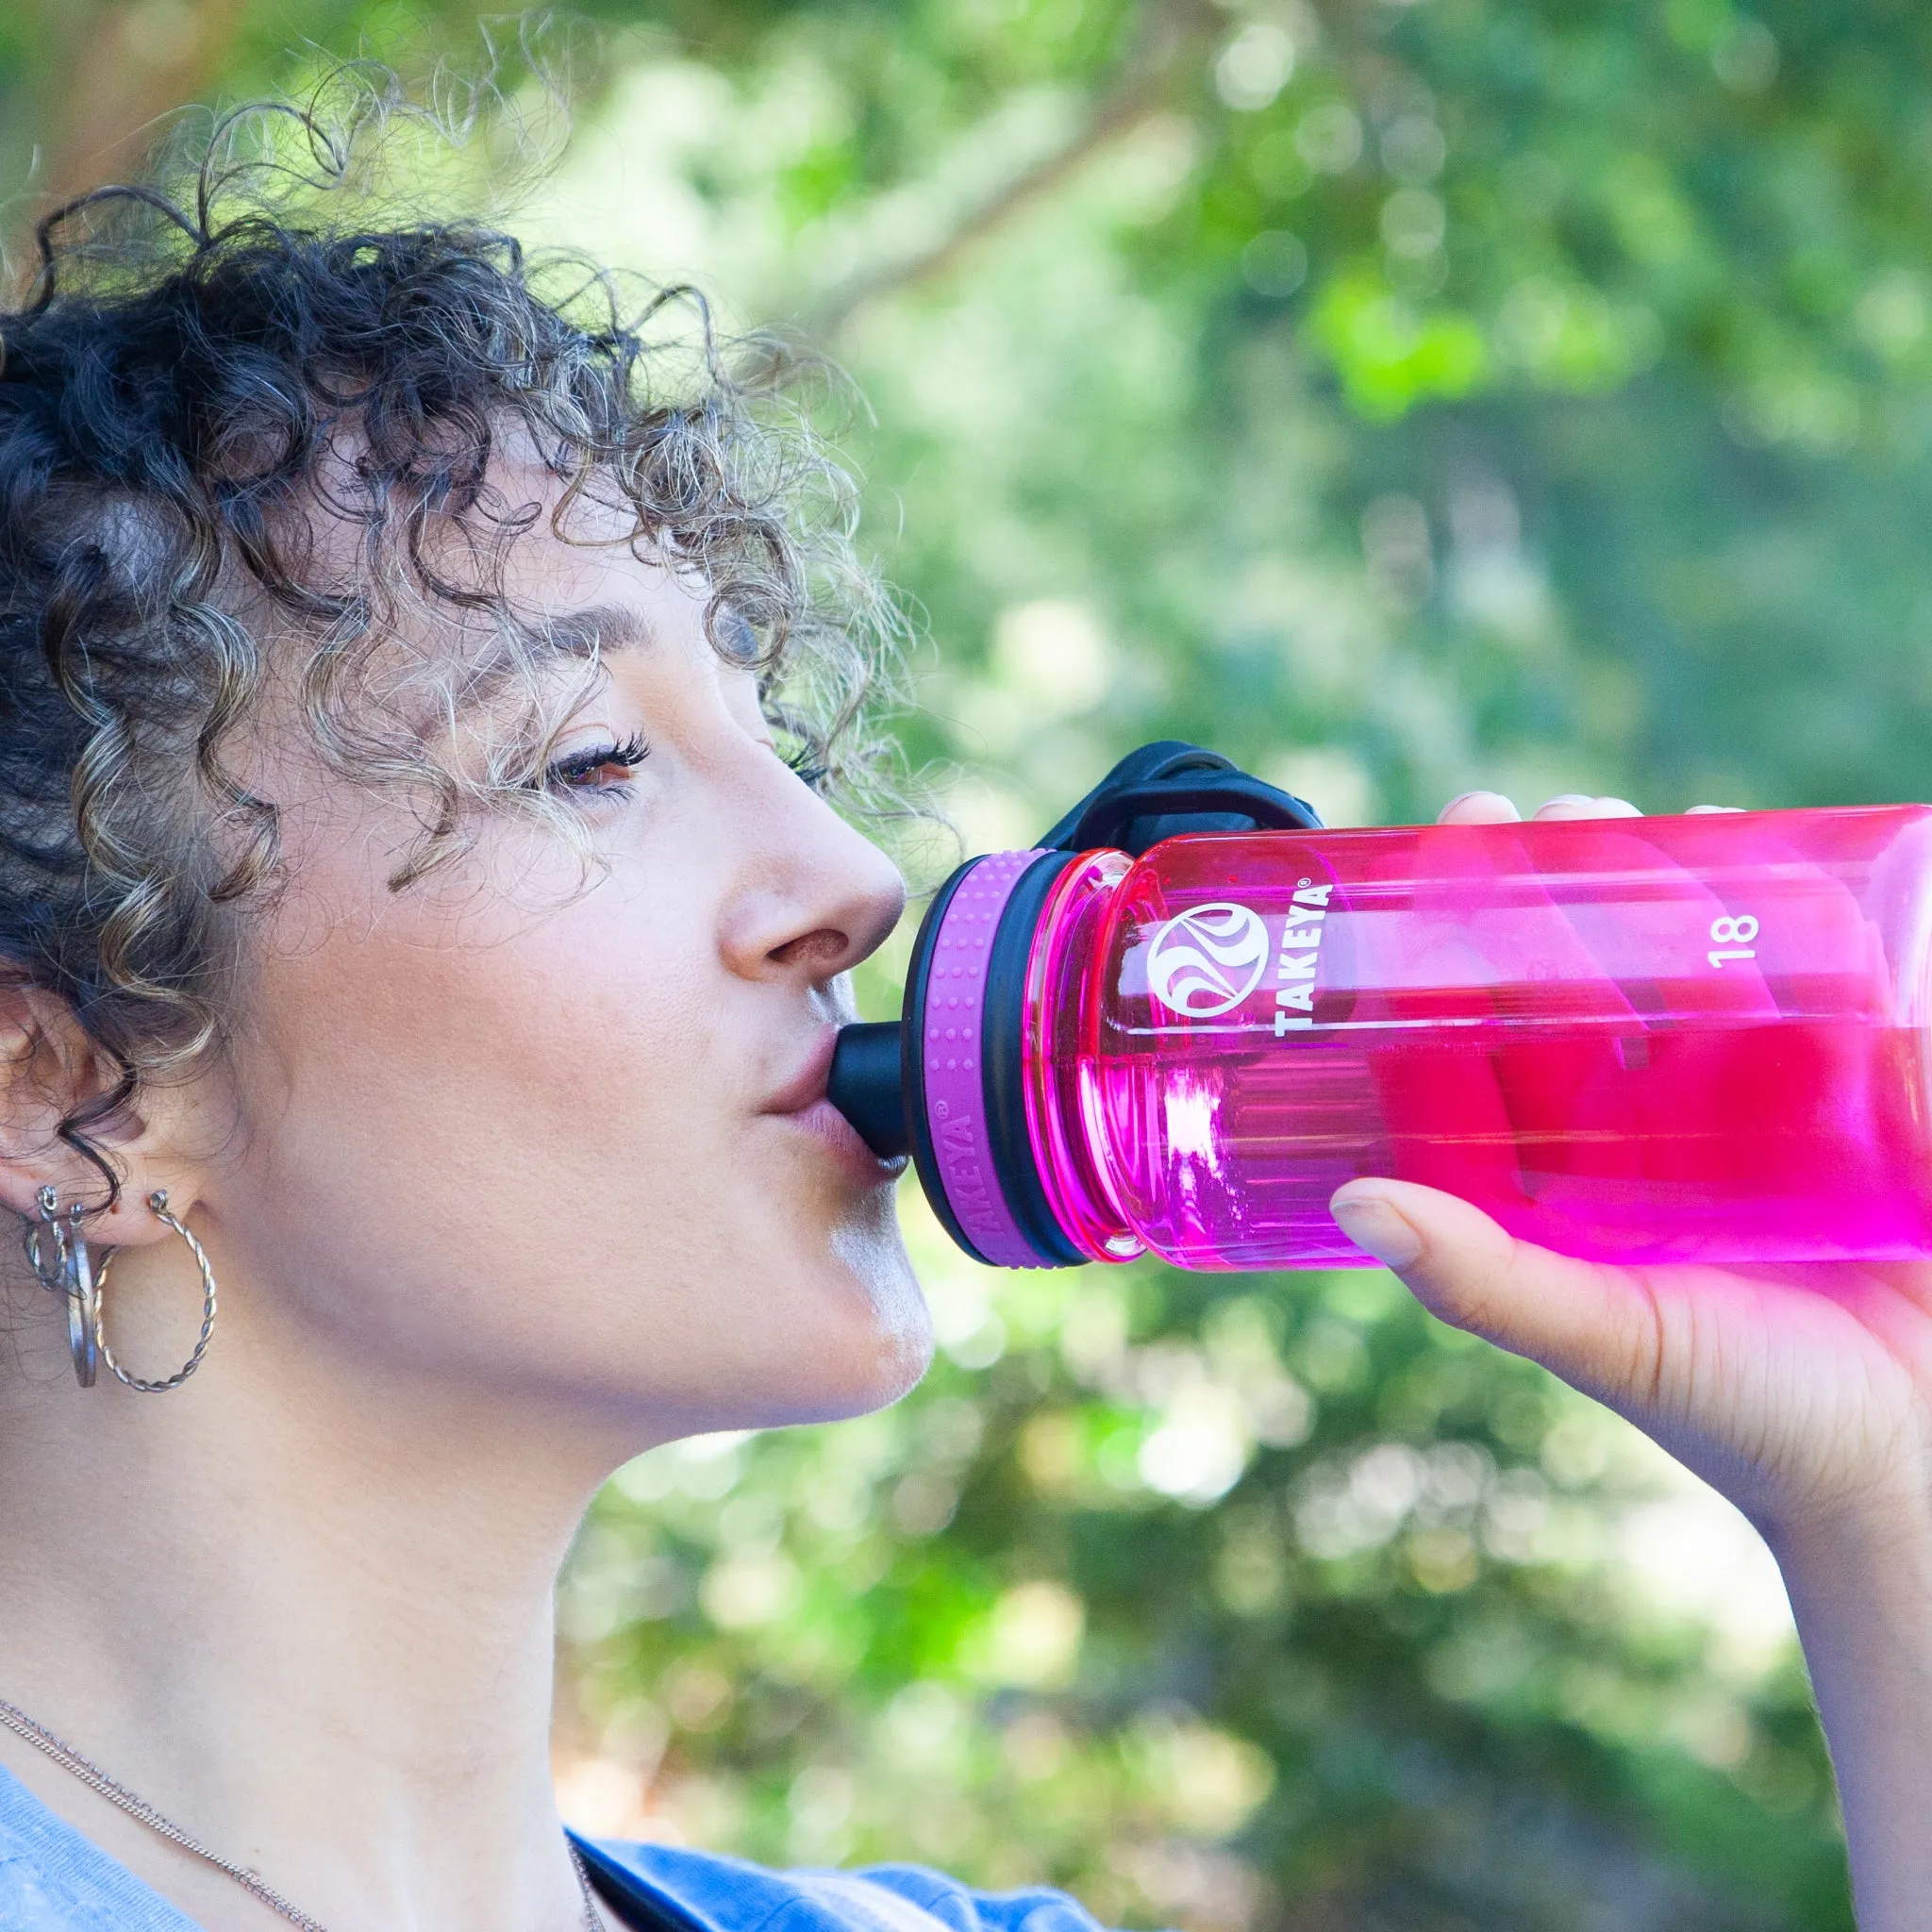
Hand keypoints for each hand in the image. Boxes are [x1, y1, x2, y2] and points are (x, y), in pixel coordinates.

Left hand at [1328, 787, 1931, 1930]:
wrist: (1921, 1466)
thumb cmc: (1749, 1419)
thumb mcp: (1605, 1336)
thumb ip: (1488, 1280)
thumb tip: (1349, 1203)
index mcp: (1567, 1165)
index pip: (1490, 1026)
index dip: (1459, 942)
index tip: (1437, 857)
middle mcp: (1644, 1122)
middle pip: (1591, 967)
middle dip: (1568, 884)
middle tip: (1551, 815)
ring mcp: (1749, 1100)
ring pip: (1700, 957)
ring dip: (1679, 879)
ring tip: (1659, 820)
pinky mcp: (1855, 1094)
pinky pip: (1824, 983)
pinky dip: (1807, 918)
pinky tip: (1782, 856)